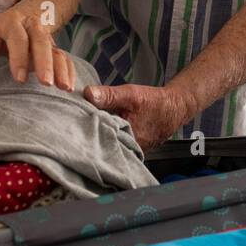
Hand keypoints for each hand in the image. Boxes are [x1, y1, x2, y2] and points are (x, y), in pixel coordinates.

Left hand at [0, 7, 75, 90]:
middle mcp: (32, 27)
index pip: (17, 37)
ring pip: (56, 50)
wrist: (22, 17)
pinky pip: (65, 58)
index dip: (19, 57)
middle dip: (45, 62)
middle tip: (46, 83)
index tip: (19, 79)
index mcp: (12, 22)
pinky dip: (69, 71)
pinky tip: (69, 86)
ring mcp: (46, 37)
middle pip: (41, 42)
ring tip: (64, 88)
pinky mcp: (54, 48)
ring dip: (61, 69)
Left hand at [82, 83, 197, 150]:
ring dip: (98, 136)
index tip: (72, 124)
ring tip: (86, 127)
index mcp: (127, 139)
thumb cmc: (154, 102)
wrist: (174, 109)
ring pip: (108, 145)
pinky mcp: (132, 149)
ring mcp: (131, 151)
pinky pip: (116, 144)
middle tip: (75, 126)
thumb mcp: (130, 94)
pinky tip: (102, 129)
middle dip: (89, 136)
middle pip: (101, 145)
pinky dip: (108, 137)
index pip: (97, 140)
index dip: (83, 132)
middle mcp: (129, 150)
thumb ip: (109, 95)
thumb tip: (87, 93)